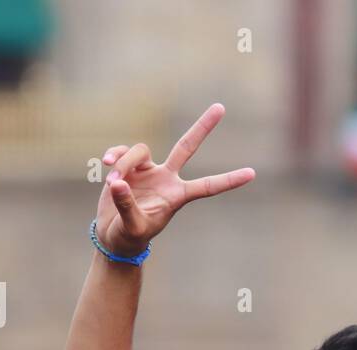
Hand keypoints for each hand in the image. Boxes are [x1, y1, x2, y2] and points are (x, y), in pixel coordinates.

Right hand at [95, 103, 254, 257]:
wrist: (114, 236)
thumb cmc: (129, 236)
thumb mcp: (131, 226)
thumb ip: (127, 205)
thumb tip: (117, 182)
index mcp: (177, 196)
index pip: (207, 186)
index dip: (228, 180)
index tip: (252, 174)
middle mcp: (167, 178)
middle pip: (187, 146)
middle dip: (203, 127)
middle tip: (221, 107)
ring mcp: (149, 170)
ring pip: (139, 151)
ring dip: (123, 162)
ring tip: (112, 182)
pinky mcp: (130, 167)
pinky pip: (122, 152)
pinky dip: (114, 156)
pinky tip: (104, 165)